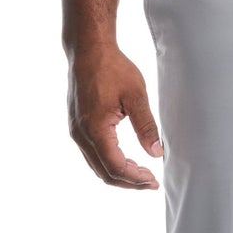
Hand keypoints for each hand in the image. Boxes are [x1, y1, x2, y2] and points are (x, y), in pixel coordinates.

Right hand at [67, 44, 164, 188]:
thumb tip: (156, 153)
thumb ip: (146, 126)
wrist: (88, 50)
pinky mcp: (77, 125)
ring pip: (96, 165)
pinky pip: (91, 154)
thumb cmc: (112, 68)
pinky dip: (108, 162)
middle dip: (128, 181)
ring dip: (118, 173)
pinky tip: (125, 158)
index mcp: (95, 129)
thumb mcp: (136, 96)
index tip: (153, 181)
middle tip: (150, 182)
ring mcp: (76, 131)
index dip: (135, 179)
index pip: (115, 167)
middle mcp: (81, 134)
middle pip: (103, 172)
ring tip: (141, 172)